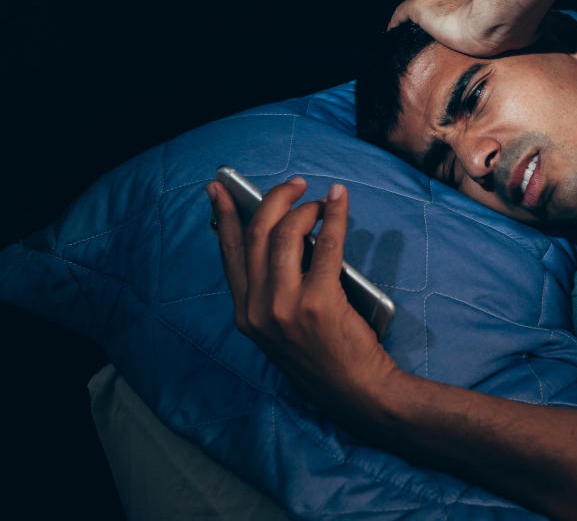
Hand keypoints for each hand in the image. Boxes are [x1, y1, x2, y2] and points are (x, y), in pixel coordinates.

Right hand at [207, 177, 399, 415]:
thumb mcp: (281, 328)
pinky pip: (326, 244)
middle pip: (256, 235)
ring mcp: (284, 306)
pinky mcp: (318, 302)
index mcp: (245, 314)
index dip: (225, 217)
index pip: (229, 254)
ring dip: (304, 207)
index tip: (220, 190)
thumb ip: (274, 289)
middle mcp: (257, 309)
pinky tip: (339, 201)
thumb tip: (286, 235)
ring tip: (320, 200)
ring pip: (285, 235)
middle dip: (273, 200)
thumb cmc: (325, 357)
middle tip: (293, 184)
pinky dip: (334, 216)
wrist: (355, 392)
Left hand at [389, 0, 539, 56]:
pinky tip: (396, 37)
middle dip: (446, 8)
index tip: (466, 17)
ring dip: (425, 17)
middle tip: (444, 32)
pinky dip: (399, 24)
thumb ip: (528, 23)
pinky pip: (403, 15)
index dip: (467, 2)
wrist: (497, 16)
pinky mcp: (420, 3)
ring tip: (421, 38)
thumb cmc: (516, 20)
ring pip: (425, 2)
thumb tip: (545, 33)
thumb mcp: (527, 20)